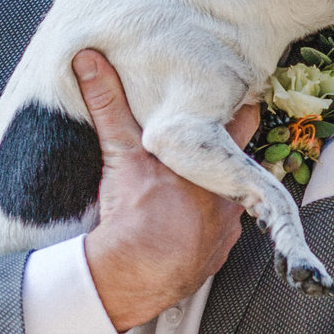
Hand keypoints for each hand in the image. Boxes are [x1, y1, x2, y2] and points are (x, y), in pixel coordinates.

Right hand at [73, 48, 259, 331]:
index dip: (237, 107)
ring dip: (215, 190)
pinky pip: (218, 232)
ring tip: (190, 186)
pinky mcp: (217, 253)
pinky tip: (184, 222)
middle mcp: (230, 191)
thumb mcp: (121, 151)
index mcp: (215, 160)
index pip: (244, 119)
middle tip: (210, 139)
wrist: (134, 274)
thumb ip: (109, 103)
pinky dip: (204, 226)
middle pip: (241, 159)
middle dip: (227, 150)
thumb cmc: (134, 212)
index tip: (230, 97)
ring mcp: (228, 225)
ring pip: (231, 197)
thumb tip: (88, 59)